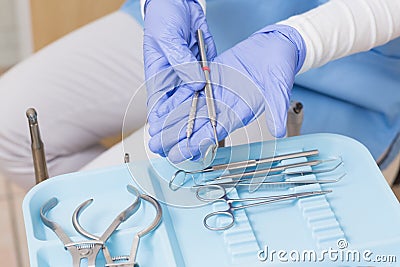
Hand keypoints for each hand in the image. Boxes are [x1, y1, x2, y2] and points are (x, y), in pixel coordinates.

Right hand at [144, 0, 215, 157]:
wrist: (179, 2)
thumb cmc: (163, 16)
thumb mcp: (167, 38)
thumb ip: (179, 62)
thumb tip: (196, 83)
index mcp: (158, 76)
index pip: (159, 108)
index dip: (162, 128)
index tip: (164, 144)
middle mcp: (173, 81)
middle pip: (176, 113)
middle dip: (178, 134)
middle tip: (181, 153)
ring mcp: (188, 78)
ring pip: (192, 106)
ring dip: (195, 125)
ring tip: (198, 144)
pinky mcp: (202, 72)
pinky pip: (206, 92)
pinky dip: (209, 106)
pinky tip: (213, 120)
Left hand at [148, 25, 305, 161]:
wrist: (275, 47)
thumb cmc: (280, 68)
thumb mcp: (279, 88)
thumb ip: (276, 108)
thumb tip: (279, 131)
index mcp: (239, 113)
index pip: (214, 132)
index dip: (196, 144)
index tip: (179, 154)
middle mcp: (224, 106)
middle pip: (196, 125)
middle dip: (176, 137)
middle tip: (156, 146)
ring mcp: (216, 93)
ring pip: (189, 110)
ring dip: (171, 121)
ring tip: (154, 132)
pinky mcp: (210, 78)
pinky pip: (190, 90)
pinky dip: (175, 99)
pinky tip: (162, 107)